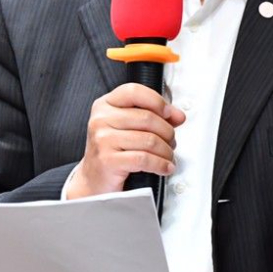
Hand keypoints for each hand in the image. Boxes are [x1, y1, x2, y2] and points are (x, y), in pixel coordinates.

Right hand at [66, 83, 184, 199]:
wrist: (94, 179)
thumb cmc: (113, 151)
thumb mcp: (129, 127)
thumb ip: (154, 116)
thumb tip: (178, 116)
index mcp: (105, 105)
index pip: (134, 92)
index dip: (156, 101)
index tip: (169, 113)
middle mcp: (101, 119)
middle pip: (147, 118)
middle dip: (167, 132)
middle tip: (172, 142)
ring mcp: (103, 139)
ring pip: (149, 140)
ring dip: (166, 151)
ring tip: (168, 157)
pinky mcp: (108, 160)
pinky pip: (144, 159)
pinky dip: (161, 164)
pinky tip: (165, 168)